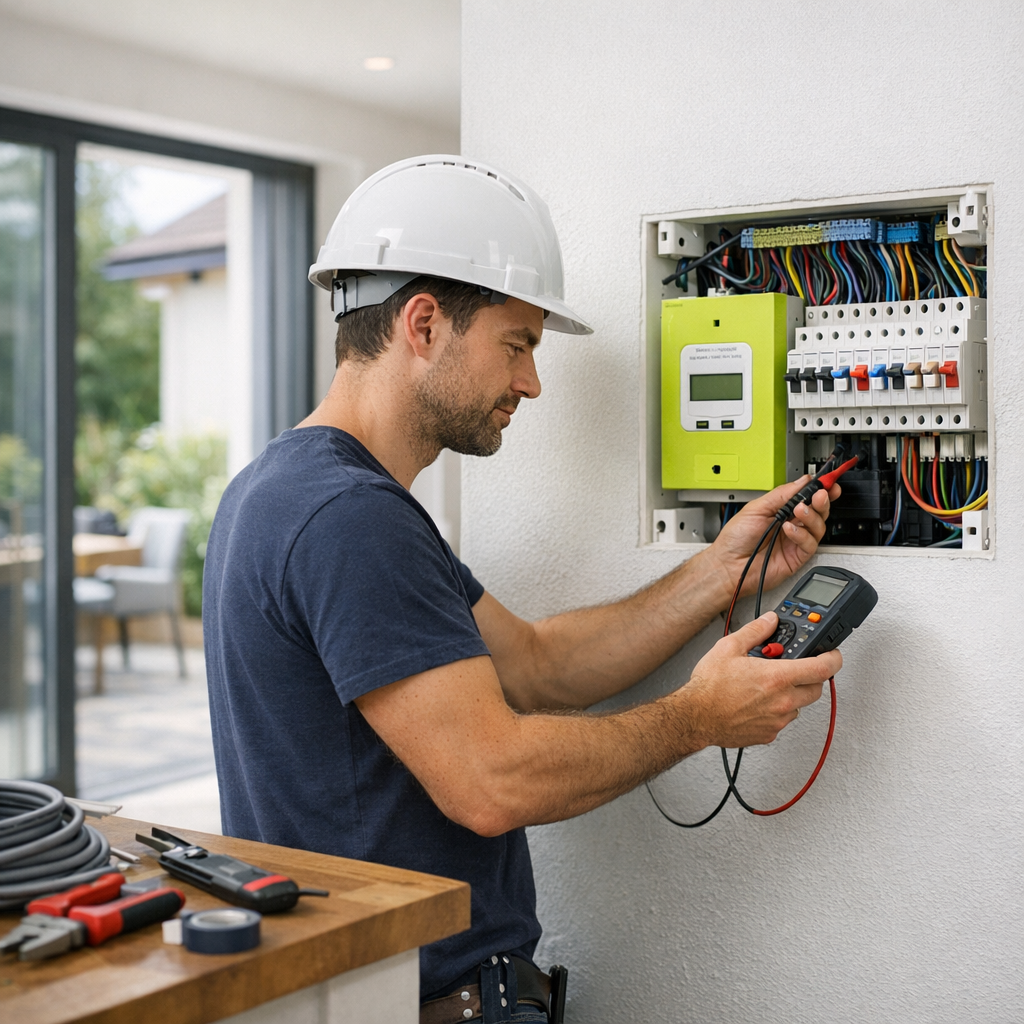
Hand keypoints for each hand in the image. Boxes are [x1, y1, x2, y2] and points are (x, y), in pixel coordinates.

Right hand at [677, 612, 840, 748]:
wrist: (695, 717)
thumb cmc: (709, 687)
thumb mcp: (729, 647)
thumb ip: (755, 632)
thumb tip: (769, 621)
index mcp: (777, 677)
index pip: (823, 668)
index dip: (833, 658)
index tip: (833, 654)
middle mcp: (782, 700)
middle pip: (816, 688)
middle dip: (810, 676)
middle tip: (795, 667)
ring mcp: (777, 720)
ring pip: (799, 705)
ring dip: (792, 694)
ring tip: (769, 685)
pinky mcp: (768, 733)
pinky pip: (782, 720)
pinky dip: (777, 710)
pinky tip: (757, 701)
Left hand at [706, 475, 841, 602]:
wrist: (728, 565)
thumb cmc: (736, 538)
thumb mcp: (756, 508)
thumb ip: (781, 494)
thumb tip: (802, 481)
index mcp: (781, 510)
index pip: (806, 497)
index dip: (819, 489)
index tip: (828, 482)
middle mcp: (791, 524)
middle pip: (818, 511)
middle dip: (822, 500)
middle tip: (820, 495)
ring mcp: (795, 541)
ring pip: (818, 526)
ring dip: (812, 515)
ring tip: (799, 510)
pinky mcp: (797, 557)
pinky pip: (810, 544)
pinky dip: (802, 534)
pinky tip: (789, 530)